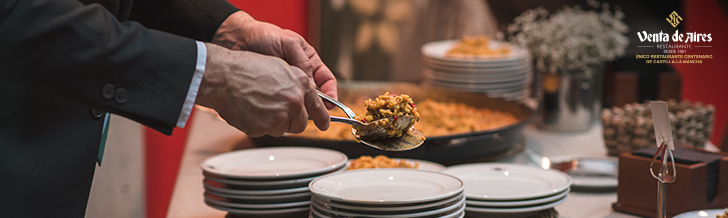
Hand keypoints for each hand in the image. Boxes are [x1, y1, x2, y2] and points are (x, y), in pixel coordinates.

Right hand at [196, 43, 328, 136]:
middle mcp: (295, 100)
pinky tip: (250, 111)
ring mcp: (281, 115)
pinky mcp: (267, 127)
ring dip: (273, 123)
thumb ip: (294, 84)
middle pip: (300, 124)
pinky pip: (266, 132)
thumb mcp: (278, 67)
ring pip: (283, 129)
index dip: (322, 118)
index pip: (318, 106)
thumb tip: (301, 97)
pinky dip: (259, 126)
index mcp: (300, 84)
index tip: (324, 124)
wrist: (225, 77)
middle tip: (276, 114)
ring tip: (258, 106)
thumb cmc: (246, 69)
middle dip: (291, 122)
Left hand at [213, 11, 336, 109]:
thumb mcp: (289, 44)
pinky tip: (284, 114)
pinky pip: (282, 104)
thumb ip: (303, 62)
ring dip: (301, 110)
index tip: (331, 106)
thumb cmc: (265, 36)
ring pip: (299, 102)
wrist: (239, 40)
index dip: (331, 94)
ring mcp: (286, 85)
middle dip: (318, 108)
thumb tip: (312, 85)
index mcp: (309, 62)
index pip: (326, 80)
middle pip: (315, 96)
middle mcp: (300, 75)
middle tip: (318, 119)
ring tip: (299, 116)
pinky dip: (285, 110)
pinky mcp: (272, 92)